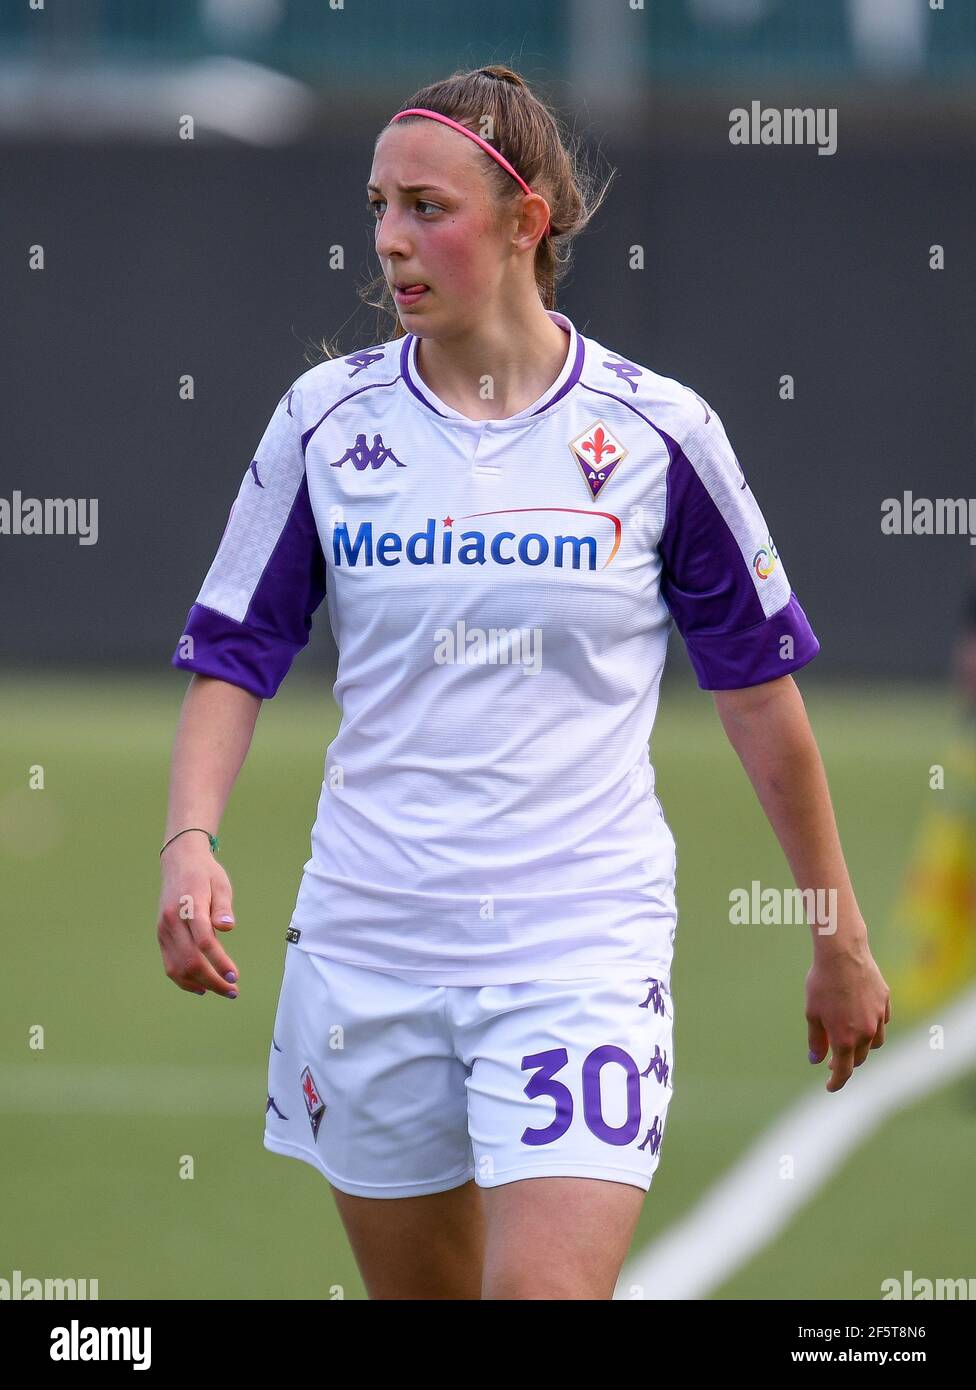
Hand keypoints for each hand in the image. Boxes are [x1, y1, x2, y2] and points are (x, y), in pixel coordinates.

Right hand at [156, 841, 239, 997]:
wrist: (179, 862)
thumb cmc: (205, 874)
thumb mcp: (221, 884)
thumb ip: (223, 907)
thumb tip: (228, 928)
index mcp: (189, 906)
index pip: (204, 941)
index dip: (219, 962)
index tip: (235, 976)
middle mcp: (172, 921)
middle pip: (190, 960)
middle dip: (213, 980)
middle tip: (233, 990)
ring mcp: (164, 930)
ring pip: (177, 967)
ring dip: (199, 984)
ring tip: (221, 990)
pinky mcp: (161, 935)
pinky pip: (169, 964)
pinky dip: (184, 980)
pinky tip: (201, 987)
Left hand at [805, 939, 889, 1091]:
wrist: (842, 954)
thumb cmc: (822, 982)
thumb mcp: (812, 1013)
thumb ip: (816, 1040)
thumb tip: (816, 1059)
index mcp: (845, 1038)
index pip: (843, 1071)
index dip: (836, 1082)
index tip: (830, 1086)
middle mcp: (865, 1032)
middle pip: (859, 1058)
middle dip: (846, 1062)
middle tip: (832, 1058)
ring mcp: (878, 1018)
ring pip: (874, 1043)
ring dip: (862, 1046)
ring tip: (849, 1038)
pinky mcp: (885, 1003)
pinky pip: (882, 1023)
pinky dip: (872, 1027)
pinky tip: (861, 1019)